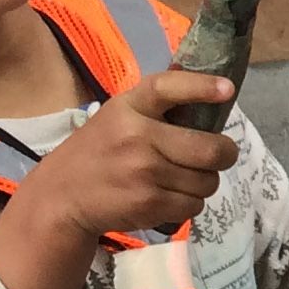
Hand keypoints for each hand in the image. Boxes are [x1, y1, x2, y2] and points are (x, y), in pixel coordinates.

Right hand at [0, 73, 238, 288]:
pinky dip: (188, 204)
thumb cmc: (99, 151)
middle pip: (211, 149)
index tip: (227, 89)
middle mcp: (137, 136)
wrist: (60, 197)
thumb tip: (212, 83)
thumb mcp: (118, 116)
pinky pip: (194, 205)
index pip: (167, 87)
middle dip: (223, 154)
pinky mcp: (148, 203)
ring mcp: (144, 172)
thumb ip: (157, 104)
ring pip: (207, 181)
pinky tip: (166, 197)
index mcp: (129, 107)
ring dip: (202, 183)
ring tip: (179, 178)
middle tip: (216, 155)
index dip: (201, 87)